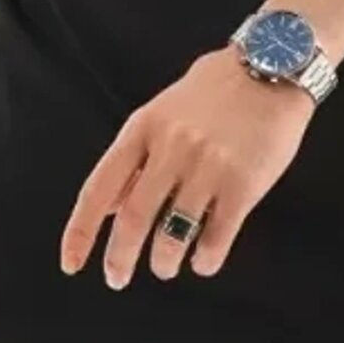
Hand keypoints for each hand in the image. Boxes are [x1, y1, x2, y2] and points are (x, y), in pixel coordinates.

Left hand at [59, 45, 313, 288]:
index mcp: (143, 128)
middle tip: (117, 279)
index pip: (100, 187)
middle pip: (134, 218)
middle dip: (120, 258)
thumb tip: (111, 206)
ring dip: (164, 260)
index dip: (81, 230)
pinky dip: (205, 258)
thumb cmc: (216, 87)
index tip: (70, 263)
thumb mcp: (162, 112)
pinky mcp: (243, 184)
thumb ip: (137, 157)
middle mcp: (170, 148)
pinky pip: (217, 236)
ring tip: (165, 266)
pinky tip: (203, 261)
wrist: (273, 63)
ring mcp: (207, 167)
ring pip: (174, 233)